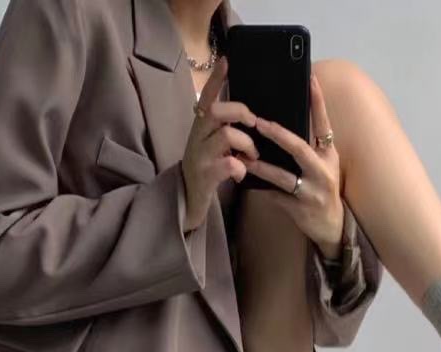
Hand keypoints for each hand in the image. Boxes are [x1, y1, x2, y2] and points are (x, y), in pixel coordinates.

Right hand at [181, 55, 259, 231]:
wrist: (187, 201)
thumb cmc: (206, 170)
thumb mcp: (212, 145)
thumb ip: (224, 129)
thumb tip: (248, 116)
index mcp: (199, 127)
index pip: (207, 97)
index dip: (216, 79)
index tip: (227, 60)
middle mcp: (196, 137)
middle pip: (216, 111)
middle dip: (240, 113)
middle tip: (253, 125)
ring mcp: (199, 156)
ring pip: (225, 135)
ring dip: (246, 144)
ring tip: (251, 156)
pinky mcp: (205, 176)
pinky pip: (229, 164)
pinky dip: (241, 168)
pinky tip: (241, 174)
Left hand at [245, 72, 344, 258]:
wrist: (331, 226)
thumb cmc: (323, 189)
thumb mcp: (323, 164)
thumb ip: (310, 145)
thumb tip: (285, 121)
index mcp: (329, 155)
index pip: (324, 124)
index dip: (318, 102)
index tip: (310, 78)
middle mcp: (322, 172)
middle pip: (299, 149)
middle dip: (278, 135)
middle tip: (258, 122)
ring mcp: (311, 192)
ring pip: (282, 176)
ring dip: (261, 166)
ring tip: (243, 156)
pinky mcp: (299, 209)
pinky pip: (275, 196)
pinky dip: (260, 187)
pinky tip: (245, 179)